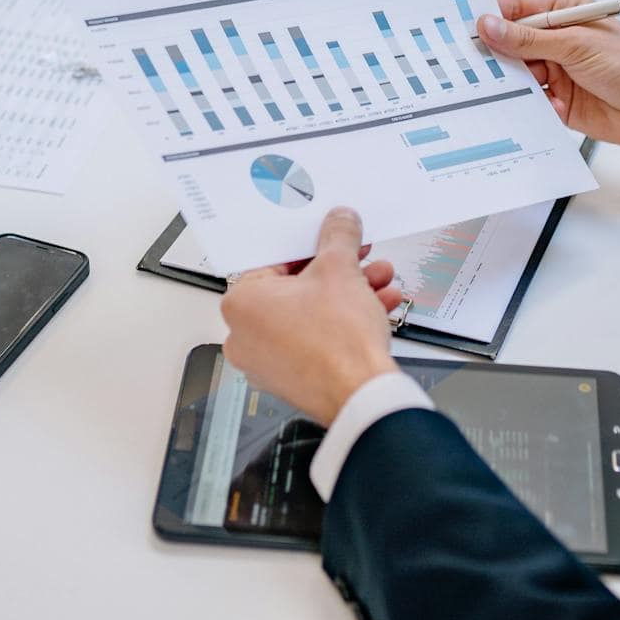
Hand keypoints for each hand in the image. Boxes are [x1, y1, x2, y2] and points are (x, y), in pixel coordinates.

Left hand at [219, 208, 406, 425]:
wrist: (361, 397)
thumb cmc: (337, 345)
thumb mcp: (340, 269)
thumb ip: (339, 237)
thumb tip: (339, 222)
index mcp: (240, 304)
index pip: (276, 260)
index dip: (312, 245)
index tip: (331, 240)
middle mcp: (245, 336)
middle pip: (297, 287)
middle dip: (339, 271)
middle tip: (360, 259)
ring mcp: (268, 361)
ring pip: (311, 313)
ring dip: (350, 294)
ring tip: (378, 283)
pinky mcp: (293, 378)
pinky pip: (317, 338)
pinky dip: (345, 322)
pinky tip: (377, 307)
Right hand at [476, 0, 619, 150]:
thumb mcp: (577, 45)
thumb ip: (530, 39)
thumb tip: (491, 26)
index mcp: (563, 13)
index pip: (517, 8)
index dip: (493, 17)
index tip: (471, 28)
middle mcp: (557, 41)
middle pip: (511, 43)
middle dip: (496, 53)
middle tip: (476, 61)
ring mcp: (557, 70)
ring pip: (517, 74)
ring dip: (512, 82)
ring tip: (507, 86)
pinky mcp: (558, 100)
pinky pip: (530, 101)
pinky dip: (530, 105)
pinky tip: (542, 106)